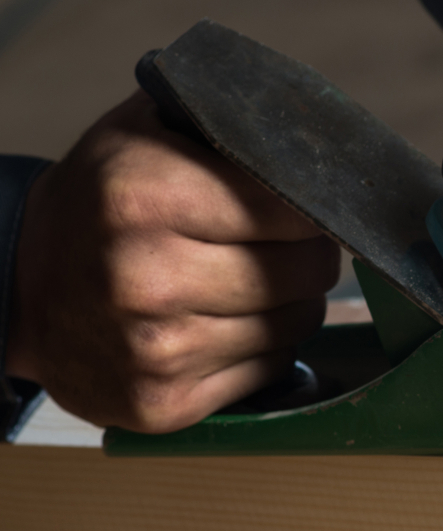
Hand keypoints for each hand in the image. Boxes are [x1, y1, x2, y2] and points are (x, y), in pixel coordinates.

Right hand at [6, 91, 337, 431]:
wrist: (21, 287)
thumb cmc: (101, 205)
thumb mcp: (147, 135)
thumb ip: (230, 127)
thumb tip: (324, 147)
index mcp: (143, 197)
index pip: (293, 208)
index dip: (312, 207)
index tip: (305, 207)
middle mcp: (147, 278)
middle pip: (306, 271)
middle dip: (309, 254)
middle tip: (280, 246)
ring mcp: (156, 350)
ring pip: (297, 324)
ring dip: (291, 303)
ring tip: (249, 283)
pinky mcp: (165, 403)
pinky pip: (271, 368)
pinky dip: (266, 348)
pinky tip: (227, 325)